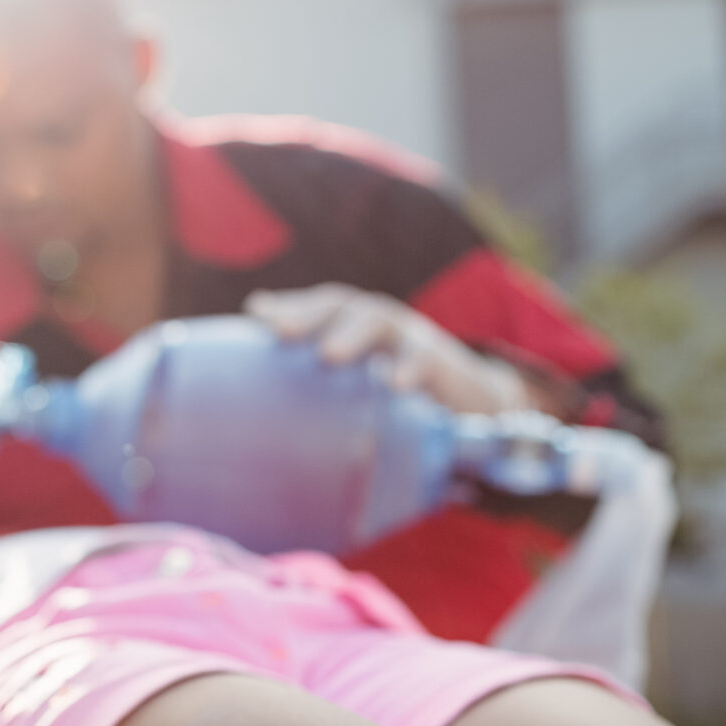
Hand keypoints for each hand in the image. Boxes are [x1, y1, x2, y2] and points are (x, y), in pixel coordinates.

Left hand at [246, 284, 542, 416]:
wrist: (469, 404)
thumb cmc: (396, 394)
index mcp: (351, 325)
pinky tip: (396, 385)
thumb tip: (263, 420)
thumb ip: (319, 389)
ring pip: (377, 321)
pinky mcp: (441, 361)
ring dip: (351, 334)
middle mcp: (377, 322)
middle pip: (339, 304)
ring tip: (328, 355)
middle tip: (280, 330)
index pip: (315, 307)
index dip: (287, 306)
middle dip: (308, 313)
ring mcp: (409, 336)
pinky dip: (409, 368)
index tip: (255, 313)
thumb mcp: (357, 387)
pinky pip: (424, 359)